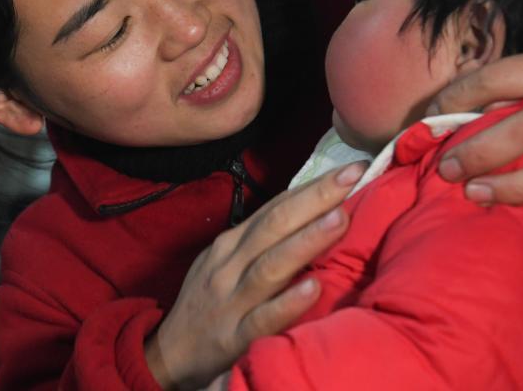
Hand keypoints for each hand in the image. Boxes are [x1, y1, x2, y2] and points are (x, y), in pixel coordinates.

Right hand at [144, 161, 366, 389]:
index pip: (275, 207)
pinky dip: (287, 302)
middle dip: (315, 198)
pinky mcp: (234, 338)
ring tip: (340, 218)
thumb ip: (265, 241)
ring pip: (271, 265)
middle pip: (275, 224)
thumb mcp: (228, 261)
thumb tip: (314, 213)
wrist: (170, 353)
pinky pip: (262, 318)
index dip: (312, 186)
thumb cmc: (211, 301)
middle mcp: (231, 265)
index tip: (350, 169)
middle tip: (351, 176)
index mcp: (232, 243)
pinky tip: (313, 287)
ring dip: (307, 240)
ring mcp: (231, 301)